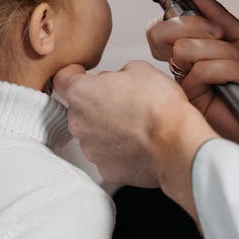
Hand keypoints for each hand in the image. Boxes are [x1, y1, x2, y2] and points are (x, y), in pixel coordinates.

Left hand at [55, 61, 217, 216]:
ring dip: (108, 127)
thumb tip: (117, 81)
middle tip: (123, 100)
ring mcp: (90, 149)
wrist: (177, 144)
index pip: (62, 79)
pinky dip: (119, 149)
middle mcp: (79, 123)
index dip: (73, 74)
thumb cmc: (159, 106)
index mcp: (81, 94)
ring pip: (93, 132)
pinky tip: (138, 142)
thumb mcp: (139, 69)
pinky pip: (108, 154)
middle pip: (79, 108)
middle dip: (97, 103)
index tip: (83, 74)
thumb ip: (117, 73)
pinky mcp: (106, 170)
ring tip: (135, 124)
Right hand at [147, 0, 238, 180]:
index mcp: (198, 46)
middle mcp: (188, 64)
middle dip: (193, 26)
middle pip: (161, 33)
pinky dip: (227, 69)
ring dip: (221, 52)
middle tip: (221, 35)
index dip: (182, 16)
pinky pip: (198, 72)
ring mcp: (187, 82)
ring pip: (183, 50)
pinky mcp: (192, 102)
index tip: (213, 22)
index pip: (167, 24)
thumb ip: (220, 17)